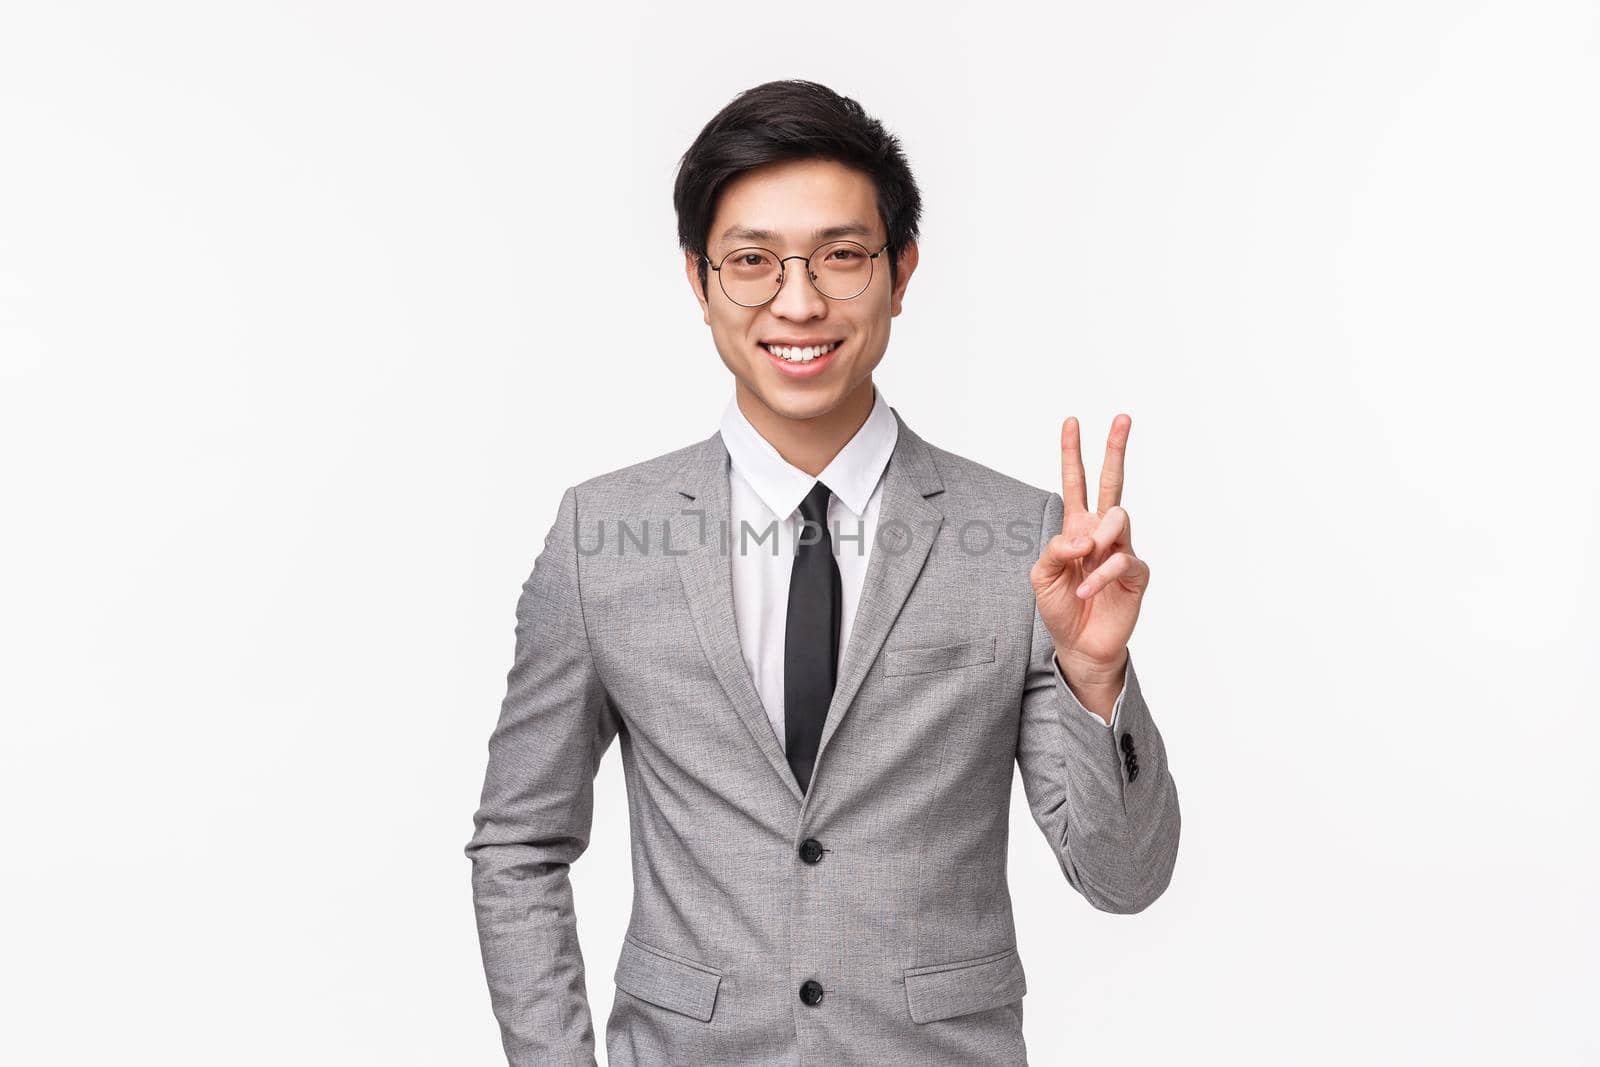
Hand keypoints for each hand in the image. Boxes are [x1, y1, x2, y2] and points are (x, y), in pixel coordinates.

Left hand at [1030, 414, 1150, 683]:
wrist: (1079, 644)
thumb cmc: (1061, 606)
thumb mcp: (1042, 576)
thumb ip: (1056, 549)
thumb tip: (1084, 536)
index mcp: (1076, 527)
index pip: (1076, 483)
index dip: (1072, 453)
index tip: (1071, 421)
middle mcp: (1102, 532)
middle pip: (1111, 482)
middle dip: (1115, 449)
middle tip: (1122, 417)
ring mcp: (1121, 549)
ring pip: (1118, 518)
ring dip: (1097, 538)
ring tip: (1084, 563)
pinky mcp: (1136, 573)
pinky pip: (1122, 559)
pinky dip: (1100, 575)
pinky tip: (1086, 591)